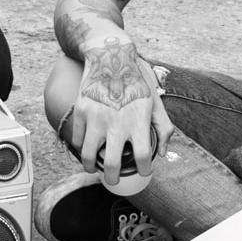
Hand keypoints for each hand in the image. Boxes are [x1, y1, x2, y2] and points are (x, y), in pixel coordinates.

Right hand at [68, 38, 171, 188]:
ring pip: (89, 156)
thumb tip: (162, 153)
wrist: (111, 60)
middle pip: (113, 164)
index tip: (143, 171)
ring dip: (91, 167)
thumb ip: (163, 129)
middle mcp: (117, 124)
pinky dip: (81, 148)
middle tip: (114, 180)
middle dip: (113, 178)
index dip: (144, 169)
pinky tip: (87, 149)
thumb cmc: (137, 83)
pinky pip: (78, 139)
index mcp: (138, 122)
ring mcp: (96, 119)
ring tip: (95, 169)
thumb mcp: (156, 104)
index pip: (143, 156)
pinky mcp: (81, 113)